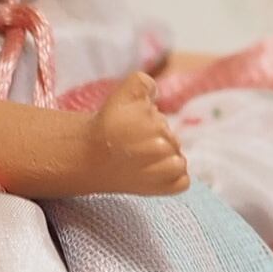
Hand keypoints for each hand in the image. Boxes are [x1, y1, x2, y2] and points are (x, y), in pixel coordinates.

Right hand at [78, 71, 188, 195]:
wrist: (89, 159)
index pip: (163, 121)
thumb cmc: (106, 127)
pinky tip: (153, 175)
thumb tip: (157, 90)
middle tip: (133, 147)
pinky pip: (183, 181)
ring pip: (179, 161)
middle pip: (173, 141)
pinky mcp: (166, 188)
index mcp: (155, 124)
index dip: (149, 123)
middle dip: (157, 141)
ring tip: (141, 161)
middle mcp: (162, 147)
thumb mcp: (121, 94)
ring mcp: (165, 171)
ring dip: (166, 160)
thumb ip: (143, 83)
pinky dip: (174, 179)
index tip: (130, 129)